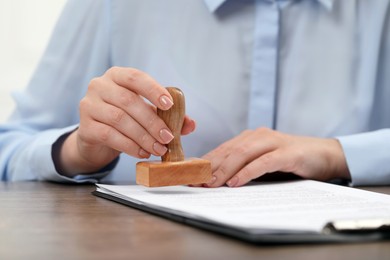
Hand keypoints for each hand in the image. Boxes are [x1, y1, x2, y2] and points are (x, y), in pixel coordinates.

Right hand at [57, 67, 195, 175]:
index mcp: (117, 76)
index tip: (170, 105)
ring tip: (158, 148)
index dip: (153, 90)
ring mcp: (89, 105)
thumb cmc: (126, 118)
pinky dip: (129, 145)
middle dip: (152, 121)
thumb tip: (190, 124)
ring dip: (143, 136)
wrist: (97, 136)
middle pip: (129, 101)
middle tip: (168, 137)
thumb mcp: (147, 113)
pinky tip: (142, 152)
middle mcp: (100, 85)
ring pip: (120, 119)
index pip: (136, 77)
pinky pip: (109, 135)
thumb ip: (169, 116)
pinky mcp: (85, 126)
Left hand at [203, 128, 350, 187]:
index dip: (206, 162)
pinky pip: (263, 162)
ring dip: (225, 170)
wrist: (324, 154)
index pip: (222, 149)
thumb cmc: (290, 160)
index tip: (191, 175)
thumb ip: (243, 166)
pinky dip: (248, 172)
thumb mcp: (262, 162)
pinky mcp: (287, 153)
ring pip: (242, 154)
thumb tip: (217, 179)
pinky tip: (236, 182)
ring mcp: (273, 142)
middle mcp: (258, 136)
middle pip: (229, 151)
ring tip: (212, 183)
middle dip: (210, 167)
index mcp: (250, 138)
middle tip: (196, 182)